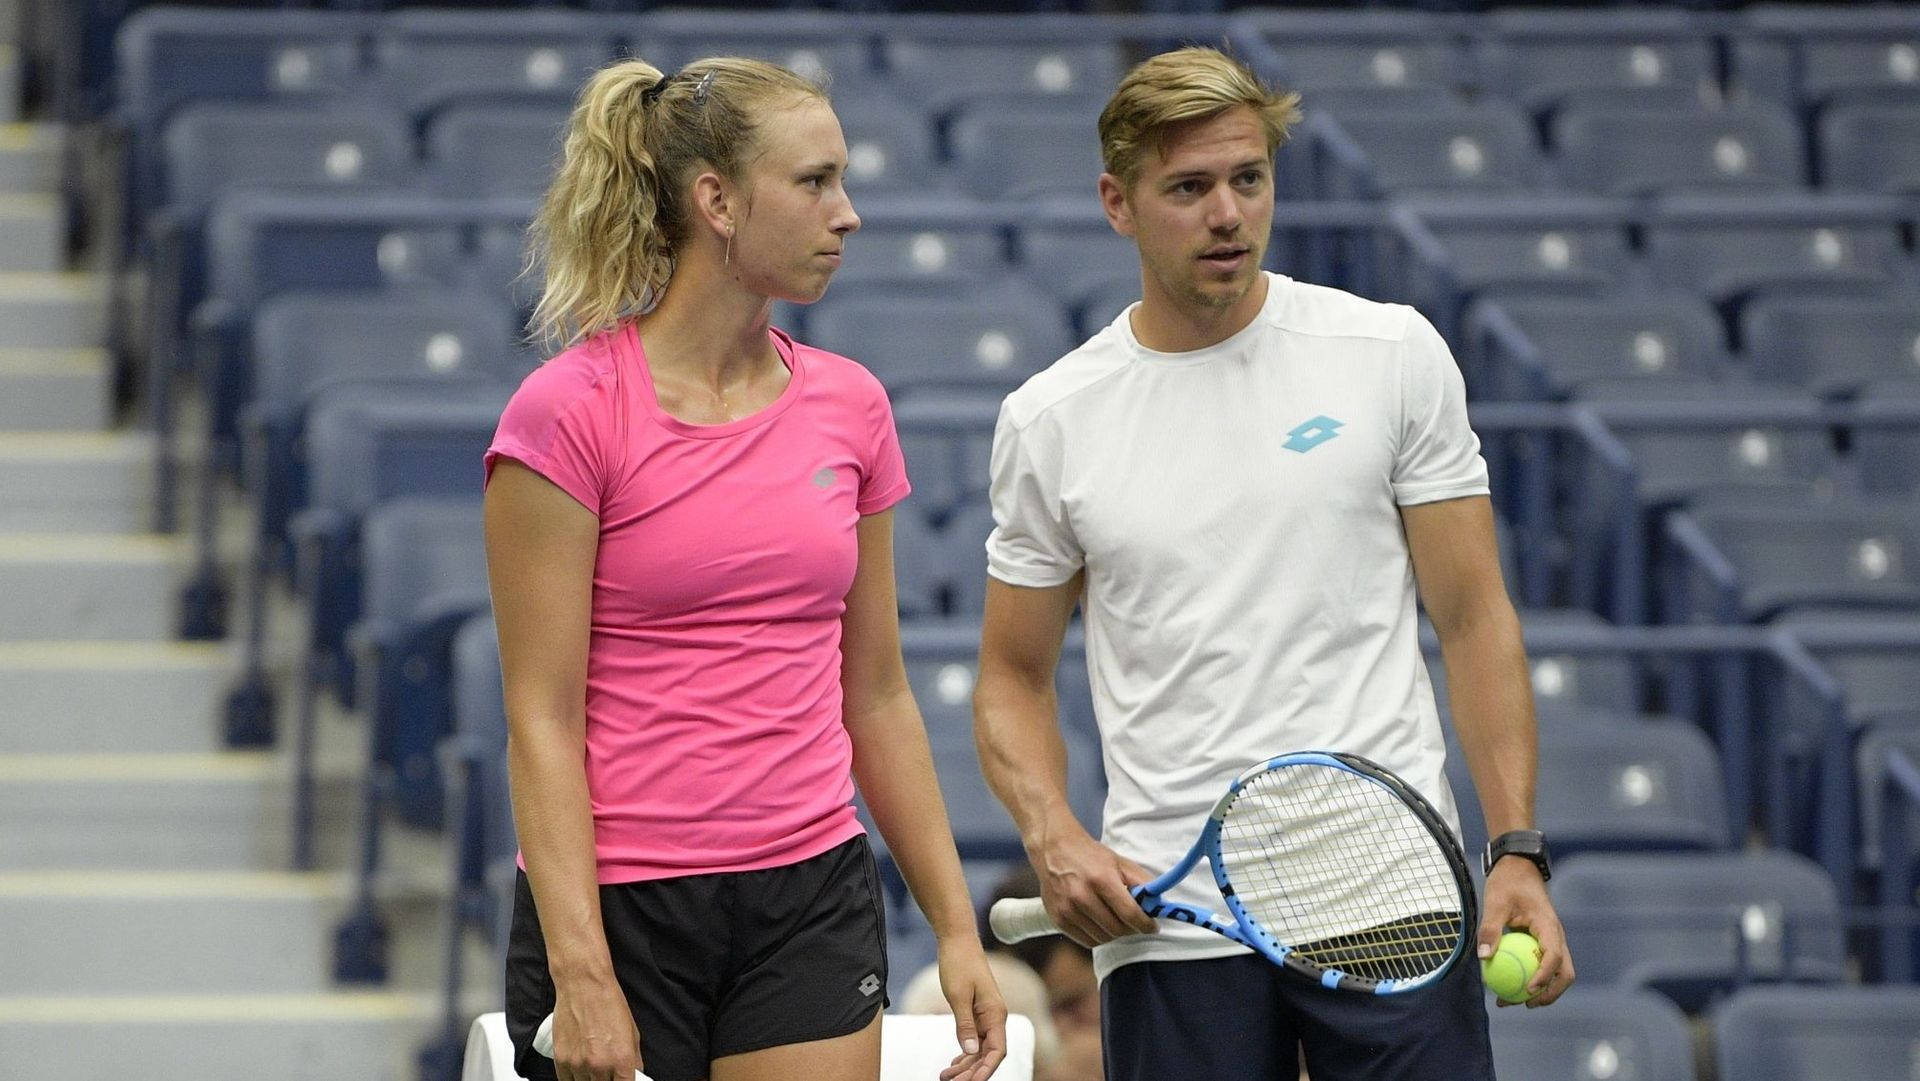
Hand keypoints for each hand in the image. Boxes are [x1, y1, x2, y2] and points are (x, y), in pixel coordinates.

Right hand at [550, 979, 643, 1079]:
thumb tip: (635, 1075)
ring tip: (593, 1064)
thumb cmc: (608, 1003)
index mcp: (622, 1059)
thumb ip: (634, 1059)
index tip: (621, 1080)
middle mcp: (599, 1065)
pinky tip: (580, 1067)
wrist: (583, 985)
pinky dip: (574, 1078)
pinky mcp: (561, 1060)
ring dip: (590, 1079)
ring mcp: (578, 1064)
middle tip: (607, 1071)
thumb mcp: (632, 1032)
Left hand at [935, 939, 1008, 1080]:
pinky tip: (954, 1062)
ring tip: (946, 1076)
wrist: (958, 941)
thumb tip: (969, 1052)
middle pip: (988, 1054)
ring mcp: (987, 1015)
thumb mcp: (958, 996)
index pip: (997, 1051)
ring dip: (965, 1064)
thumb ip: (964, 1025)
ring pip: (980, 1049)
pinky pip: (975, 1038)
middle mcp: (995, 1017)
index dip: (986, 1070)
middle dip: (971, 1071)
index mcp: (995, 1014)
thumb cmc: (959, 964)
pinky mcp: (977, 1012)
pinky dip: (965, 1052)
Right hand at [1033, 823, 1157, 947]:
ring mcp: (1067, 909)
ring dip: (1115, 934)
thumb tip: (1159, 904)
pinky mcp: (1058, 918)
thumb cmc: (1089, 855)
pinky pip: (1086, 941)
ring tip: (1116, 920)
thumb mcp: (1119, 861)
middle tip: (1134, 922)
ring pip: (1102, 938)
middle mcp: (1082, 896)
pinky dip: (1098, 936)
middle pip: (1117, 929)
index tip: (1152, 926)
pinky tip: (1100, 923)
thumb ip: (1141, 882)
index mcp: (1101, 879)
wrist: (1053, 849)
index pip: (1129, 914)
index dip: (1145, 924)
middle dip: (1131, 929)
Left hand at [1478, 858, 1573, 1006]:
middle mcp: (1556, 936)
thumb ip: (1490, 928)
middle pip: (1565, 973)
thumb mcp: (1495, 903)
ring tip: (1516, 1002)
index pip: (1554, 956)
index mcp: (1548, 926)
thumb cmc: (1507, 882)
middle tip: (1526, 1004)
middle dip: (1550, 993)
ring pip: (1558, 973)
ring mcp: (1553, 940)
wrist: (1518, 868)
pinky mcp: (1544, 942)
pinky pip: (1544, 965)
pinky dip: (1533, 978)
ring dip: (1543, 990)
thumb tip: (1483, 956)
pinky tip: (1511, 986)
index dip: (1544, 976)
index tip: (1527, 990)